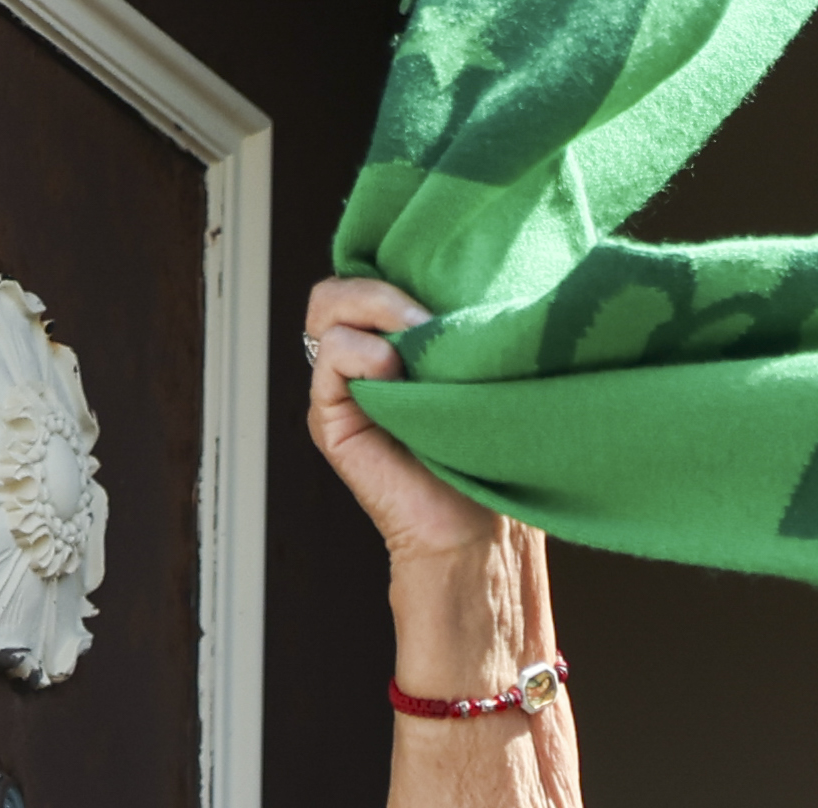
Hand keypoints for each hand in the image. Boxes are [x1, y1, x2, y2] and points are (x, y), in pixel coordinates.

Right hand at [301, 275, 504, 565]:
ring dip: (373, 309)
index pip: (368, 276)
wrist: (480, 531)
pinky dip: (361, 351)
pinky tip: (395, 372)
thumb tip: (473, 272)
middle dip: (378, 284)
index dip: (392, 265)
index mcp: (394, 344)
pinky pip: (328, 354)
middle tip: (428, 314)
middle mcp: (362, 362)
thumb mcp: (480, 370)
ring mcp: (343, 389)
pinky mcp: (331, 418)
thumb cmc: (492, 456)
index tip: (442, 281)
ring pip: (326, 308)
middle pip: (340, 286)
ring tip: (417, 339)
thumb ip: (461, 325)